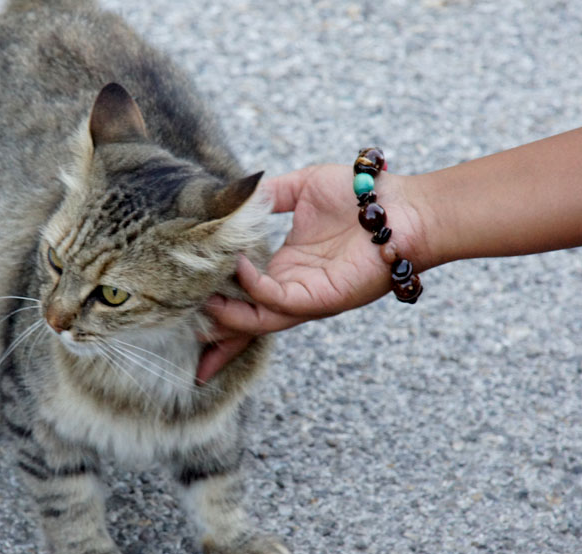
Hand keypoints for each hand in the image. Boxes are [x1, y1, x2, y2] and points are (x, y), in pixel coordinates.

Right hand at [197, 164, 429, 381]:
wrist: (402, 206)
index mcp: (284, 268)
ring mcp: (304, 298)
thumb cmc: (362, 196)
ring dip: (225, 312)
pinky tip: (235, 266)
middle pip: (244, 323)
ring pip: (255, 319)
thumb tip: (235, 195)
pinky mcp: (320, 299)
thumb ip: (268, 195)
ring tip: (198, 297)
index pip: (242, 295)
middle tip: (178, 331)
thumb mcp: (301, 188)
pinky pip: (276, 300)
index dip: (216, 307)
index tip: (182, 308)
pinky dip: (252, 287)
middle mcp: (290, 289)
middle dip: (214, 337)